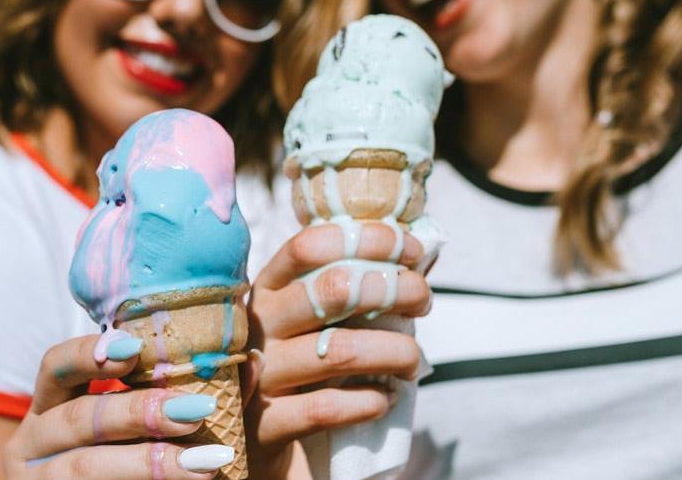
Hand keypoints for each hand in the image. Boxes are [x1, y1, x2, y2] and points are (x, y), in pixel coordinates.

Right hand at [4, 333, 237, 478]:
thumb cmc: (126, 460)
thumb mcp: (141, 427)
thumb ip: (180, 394)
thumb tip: (250, 360)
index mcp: (47, 408)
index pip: (54, 366)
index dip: (87, 353)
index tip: (132, 347)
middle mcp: (33, 444)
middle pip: (78, 419)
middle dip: (139, 412)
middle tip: (195, 411)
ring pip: (87, 467)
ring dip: (151, 462)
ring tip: (206, 462)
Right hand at [245, 222, 432, 476]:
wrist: (261, 441)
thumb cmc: (301, 368)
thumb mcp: (317, 322)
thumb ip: (357, 287)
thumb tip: (424, 252)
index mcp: (267, 288)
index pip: (308, 245)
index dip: (368, 240)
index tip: (412, 252)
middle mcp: (257, 324)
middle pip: (333, 289)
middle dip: (394, 289)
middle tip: (422, 302)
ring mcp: (257, 375)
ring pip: (339, 351)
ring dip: (393, 352)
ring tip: (412, 362)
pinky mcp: (264, 425)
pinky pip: (327, 408)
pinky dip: (369, 402)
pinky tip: (384, 400)